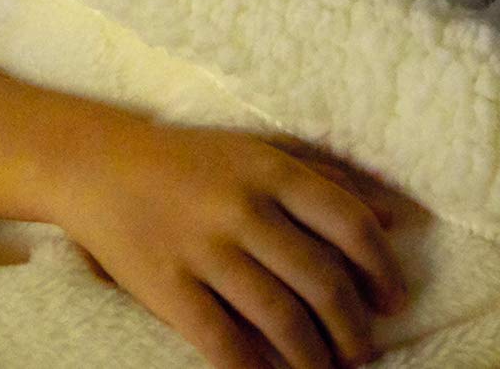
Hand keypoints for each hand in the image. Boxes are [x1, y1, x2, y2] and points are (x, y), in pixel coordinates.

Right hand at [45, 115, 411, 368]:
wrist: (103, 166)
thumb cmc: (195, 160)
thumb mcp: (262, 152)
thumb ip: (328, 179)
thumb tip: (397, 219)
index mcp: (271, 170)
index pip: (348, 222)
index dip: (380, 268)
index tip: (394, 300)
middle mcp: (243, 207)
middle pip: (321, 279)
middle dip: (353, 327)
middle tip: (364, 349)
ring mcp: (204, 249)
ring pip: (281, 319)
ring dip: (315, 357)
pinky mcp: (168, 288)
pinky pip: (225, 344)